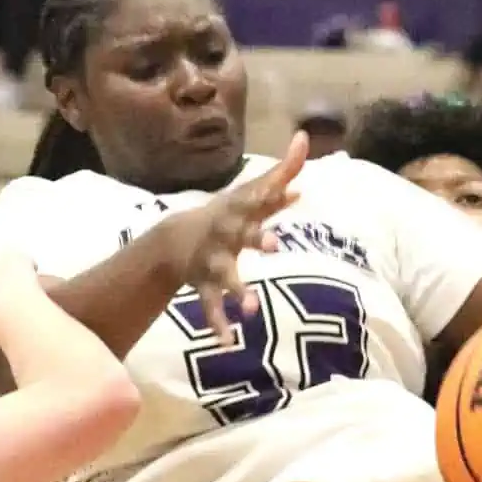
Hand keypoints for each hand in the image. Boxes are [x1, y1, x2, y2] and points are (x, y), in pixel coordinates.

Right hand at [155, 131, 308, 344]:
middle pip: (241, 235)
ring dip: (239, 291)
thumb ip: (280, 172)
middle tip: (274, 247)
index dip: (273, 194)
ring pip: (225, 276)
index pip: (257, 199)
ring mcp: (212, 261)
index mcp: (238, 211)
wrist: (175, 239)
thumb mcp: (249, 192)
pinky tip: (227, 341)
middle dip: (257, 239)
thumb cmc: (226, 215)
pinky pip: (211, 307)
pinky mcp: (204, 286)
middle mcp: (225, 234)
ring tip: (252, 309)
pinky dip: (217, 324)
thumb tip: (305, 140)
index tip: (293, 192)